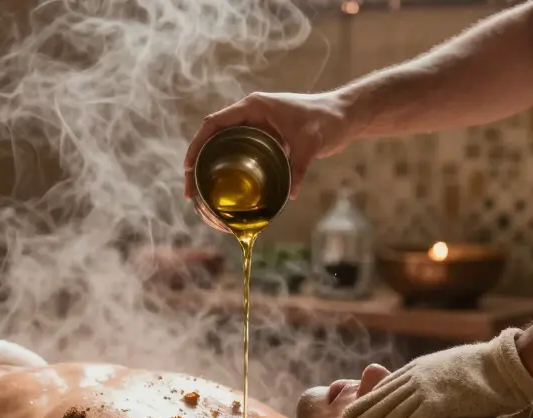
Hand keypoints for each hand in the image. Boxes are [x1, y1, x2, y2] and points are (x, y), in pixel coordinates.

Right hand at [183, 90, 354, 200]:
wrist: (344, 115)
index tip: (187, 168)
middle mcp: (250, 115)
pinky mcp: (264, 140)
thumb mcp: (310, 143)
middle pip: (213, 138)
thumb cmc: (327, 120)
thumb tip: (290, 195)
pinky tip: (225, 191)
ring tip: (202, 196)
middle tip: (191, 192)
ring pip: (223, 148)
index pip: (214, 124)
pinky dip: (228, 170)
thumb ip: (298, 167)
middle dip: (197, 163)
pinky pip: (239, 155)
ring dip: (210, 168)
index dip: (196, 145)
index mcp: (253, 107)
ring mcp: (256, 127)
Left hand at [342, 329, 532, 417]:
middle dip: (364, 414)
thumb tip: (436, 390)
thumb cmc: (488, 368)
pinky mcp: (440, 403)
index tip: (353, 409)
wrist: (508, 364)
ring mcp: (427, 389)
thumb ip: (438, 379)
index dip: (369, 399)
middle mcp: (418, 377)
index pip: (387, 386)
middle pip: (384, 399)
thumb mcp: (453, 369)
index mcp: (420, 368)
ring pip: (393, 413)